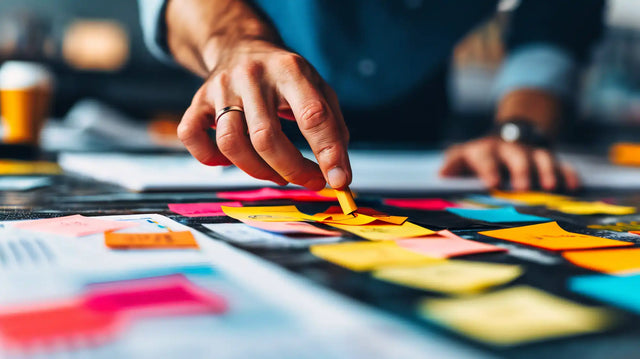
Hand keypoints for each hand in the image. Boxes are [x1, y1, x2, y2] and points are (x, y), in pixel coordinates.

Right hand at [177, 40, 350, 190]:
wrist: (242, 46)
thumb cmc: (286, 78)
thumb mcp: (319, 90)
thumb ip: (333, 130)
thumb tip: (339, 175)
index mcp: (290, 70)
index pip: (312, 115)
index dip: (327, 153)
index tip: (338, 181)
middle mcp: (253, 76)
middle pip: (266, 138)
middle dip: (292, 170)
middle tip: (310, 180)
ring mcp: (221, 88)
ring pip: (231, 144)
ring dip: (257, 171)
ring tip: (276, 173)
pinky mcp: (198, 100)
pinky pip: (192, 136)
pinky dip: (209, 158)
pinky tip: (229, 160)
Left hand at [439, 136, 579, 190]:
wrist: (505, 139)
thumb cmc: (477, 159)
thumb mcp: (462, 159)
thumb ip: (453, 165)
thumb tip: (442, 174)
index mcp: (484, 151)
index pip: (485, 156)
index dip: (488, 168)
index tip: (492, 183)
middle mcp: (509, 150)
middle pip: (516, 156)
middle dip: (520, 170)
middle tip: (522, 188)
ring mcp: (531, 153)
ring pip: (542, 157)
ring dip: (546, 171)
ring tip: (550, 188)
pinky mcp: (549, 159)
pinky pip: (562, 164)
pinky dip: (568, 174)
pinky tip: (573, 188)